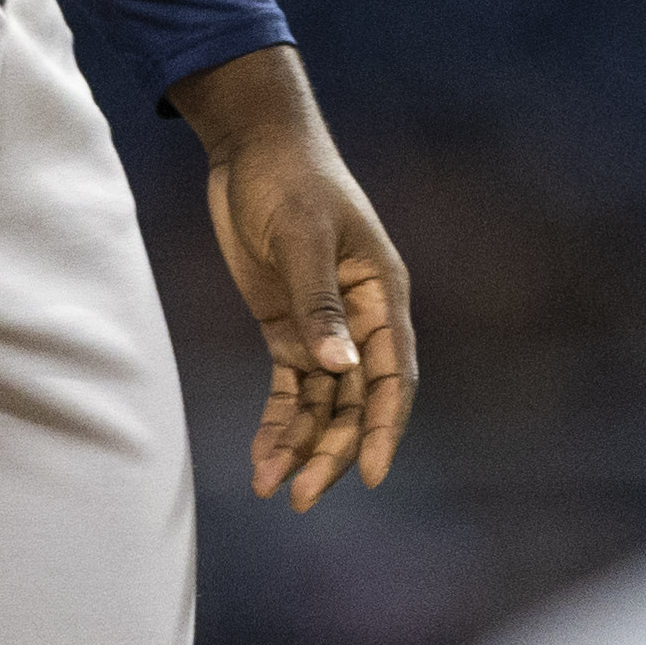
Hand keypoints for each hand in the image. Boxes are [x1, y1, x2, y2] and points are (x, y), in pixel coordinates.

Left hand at [175, 46, 418, 510]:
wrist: (253, 148)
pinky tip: (262, 460)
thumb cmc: (289, 181)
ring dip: (302, 445)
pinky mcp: (287, 328)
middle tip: (300, 496)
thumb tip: (341, 369)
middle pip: (356, 401)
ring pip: (323, 403)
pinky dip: (279, 424)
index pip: (392, 374)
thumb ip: (319, 305)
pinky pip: (290, 389)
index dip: (386, 427)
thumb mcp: (302, 237)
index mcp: (381, 294)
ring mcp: (322, 327)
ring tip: (272, 489)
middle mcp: (359, 319)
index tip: (372, 476)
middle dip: (333, 450)